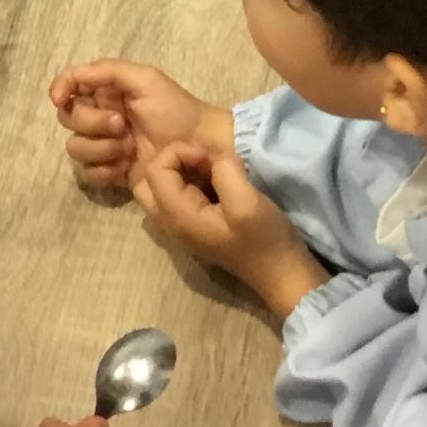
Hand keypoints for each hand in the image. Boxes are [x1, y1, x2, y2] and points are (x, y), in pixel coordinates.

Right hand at [48, 59, 230, 190]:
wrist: (198, 149)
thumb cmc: (176, 110)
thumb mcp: (146, 79)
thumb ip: (107, 71)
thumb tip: (70, 78)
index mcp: (108, 91)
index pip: (70, 86)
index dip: (60, 90)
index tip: (61, 99)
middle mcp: (101, 117)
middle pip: (69, 119)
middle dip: (92, 123)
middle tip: (122, 125)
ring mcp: (105, 146)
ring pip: (75, 148)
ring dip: (100, 148)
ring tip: (128, 149)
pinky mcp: (111, 172)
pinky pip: (87, 174)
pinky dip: (103, 170)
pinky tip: (124, 168)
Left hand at [132, 141, 325, 317]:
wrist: (280, 273)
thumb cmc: (264, 239)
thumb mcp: (247, 201)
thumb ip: (225, 171)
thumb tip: (215, 159)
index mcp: (178, 217)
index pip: (154, 170)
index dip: (179, 153)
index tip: (208, 159)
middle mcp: (171, 224)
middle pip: (146, 181)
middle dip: (172, 161)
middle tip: (202, 162)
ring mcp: (180, 227)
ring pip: (159, 188)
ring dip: (180, 171)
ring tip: (210, 171)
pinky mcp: (193, 227)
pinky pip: (175, 196)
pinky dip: (189, 182)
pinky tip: (215, 183)